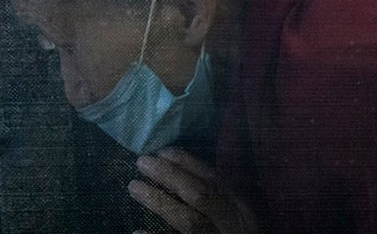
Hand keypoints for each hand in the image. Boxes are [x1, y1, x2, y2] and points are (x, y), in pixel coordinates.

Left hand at [130, 148, 258, 233]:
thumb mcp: (242, 218)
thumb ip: (224, 200)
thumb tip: (191, 174)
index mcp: (243, 210)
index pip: (215, 180)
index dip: (188, 164)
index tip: (163, 151)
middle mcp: (232, 225)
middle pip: (200, 195)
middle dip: (170, 176)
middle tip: (142, 162)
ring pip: (188, 221)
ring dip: (159, 201)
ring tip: (134, 187)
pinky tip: (136, 233)